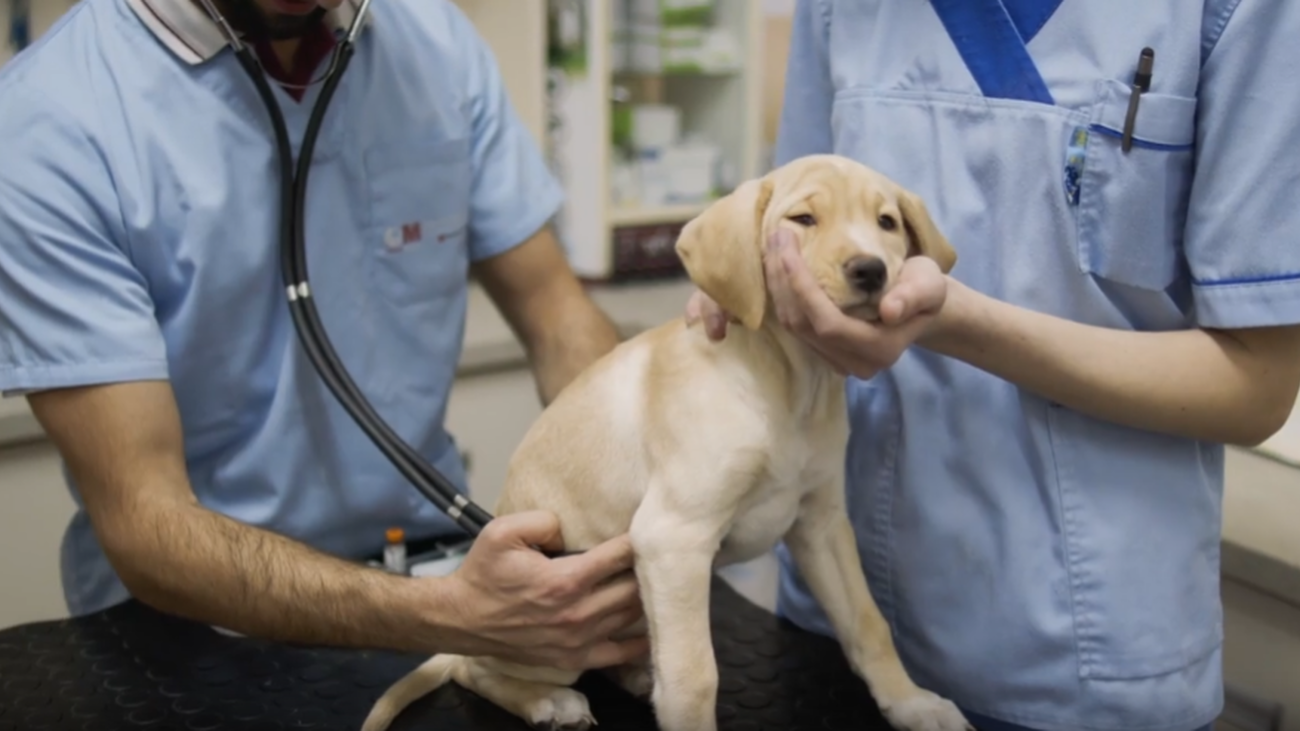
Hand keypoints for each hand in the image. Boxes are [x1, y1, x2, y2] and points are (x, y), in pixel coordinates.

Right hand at [435, 511, 646, 670]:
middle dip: (647, 569)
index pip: (620, 556)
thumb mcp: (502, 532)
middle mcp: (577, 613)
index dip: (639, 541)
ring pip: (631, 617)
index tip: (649, 531)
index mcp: (565, 580)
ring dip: (645, 599)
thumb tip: (568, 527)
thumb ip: (542, 520)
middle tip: (654, 555)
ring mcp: (578, 640)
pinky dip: (639, 642)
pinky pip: (619, 654)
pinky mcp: (574, 658)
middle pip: (634, 588)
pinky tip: (650, 629)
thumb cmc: (484, 575)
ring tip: (652, 581)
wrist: (463, 619)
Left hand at [685, 228, 949, 378]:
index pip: (828, 323)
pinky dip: (783, 295)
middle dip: (783, 281)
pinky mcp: (826, 353)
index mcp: (880, 349)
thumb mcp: (928, 284)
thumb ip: (913, 296)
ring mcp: (838, 362)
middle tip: (776, 237)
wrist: (921, 303)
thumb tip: (889, 310)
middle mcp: (855, 363)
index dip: (802, 288)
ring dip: (778, 286)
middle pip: (803, 326)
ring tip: (774, 246)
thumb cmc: (925, 287)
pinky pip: (795, 326)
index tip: (787, 248)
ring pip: (793, 327)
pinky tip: (780, 265)